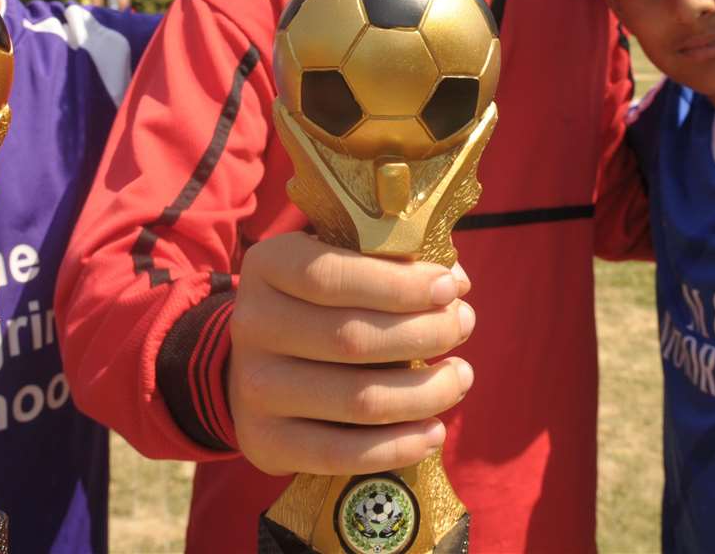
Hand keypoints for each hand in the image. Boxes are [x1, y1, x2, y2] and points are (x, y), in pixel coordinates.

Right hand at [228, 232, 475, 475]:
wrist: (258, 364)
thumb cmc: (321, 303)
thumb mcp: (345, 262)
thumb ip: (396, 260)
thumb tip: (455, 286)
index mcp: (268, 266)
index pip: (330, 275)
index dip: (398, 284)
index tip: (449, 288)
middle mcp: (252, 324)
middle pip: (351, 338)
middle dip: (425, 334)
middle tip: (462, 326)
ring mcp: (254, 388)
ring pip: (358, 400)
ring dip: (426, 392)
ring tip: (460, 377)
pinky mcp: (264, 441)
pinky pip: (341, 453)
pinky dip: (399, 445)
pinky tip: (434, 430)